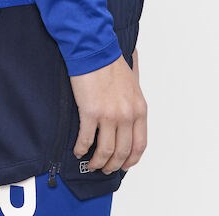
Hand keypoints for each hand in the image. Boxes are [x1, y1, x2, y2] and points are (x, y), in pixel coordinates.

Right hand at [69, 47, 146, 174]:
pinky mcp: (90, 112)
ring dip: (98, 162)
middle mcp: (126, 115)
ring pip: (105, 152)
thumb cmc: (110, 63)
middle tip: (106, 168)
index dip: (131, 160)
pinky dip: (81, 149)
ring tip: (92, 163)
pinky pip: (86, 140)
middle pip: (122, 152)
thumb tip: (129, 122)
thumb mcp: (133, 85)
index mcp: (139, 109)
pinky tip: (78, 150)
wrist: (94, 50)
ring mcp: (109, 115)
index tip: (124, 165)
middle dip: (113, 165)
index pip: (139, 145)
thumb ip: (133, 105)